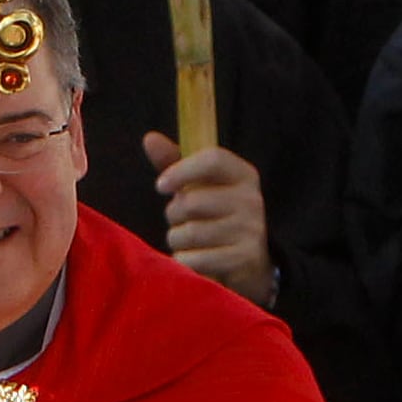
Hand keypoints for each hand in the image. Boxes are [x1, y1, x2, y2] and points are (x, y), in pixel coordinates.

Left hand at [143, 134, 273, 304]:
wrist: (248, 264)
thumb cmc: (214, 218)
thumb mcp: (199, 187)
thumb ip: (174, 163)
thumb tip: (150, 138)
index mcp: (243, 174)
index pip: (213, 159)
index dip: (181, 170)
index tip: (160, 185)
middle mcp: (252, 200)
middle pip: (193, 200)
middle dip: (174, 214)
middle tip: (181, 221)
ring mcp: (250, 231)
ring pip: (190, 232)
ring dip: (177, 239)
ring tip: (188, 241)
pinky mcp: (243, 259)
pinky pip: (194, 259)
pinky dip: (185, 262)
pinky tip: (194, 260)